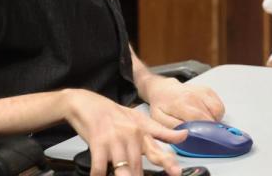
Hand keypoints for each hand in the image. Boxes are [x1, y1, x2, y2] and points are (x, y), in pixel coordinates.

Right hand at [61, 89, 187, 175]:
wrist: (87, 103)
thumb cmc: (114, 115)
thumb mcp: (140, 120)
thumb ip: (162, 132)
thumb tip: (185, 135)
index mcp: (143, 131)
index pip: (157, 149)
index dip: (167, 162)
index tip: (176, 172)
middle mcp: (131, 135)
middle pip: (137, 165)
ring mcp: (114, 139)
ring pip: (122, 167)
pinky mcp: (98, 142)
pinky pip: (100, 166)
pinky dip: (99, 174)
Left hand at [144, 76, 224, 127]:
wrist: (164, 89)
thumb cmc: (162, 105)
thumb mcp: (159, 119)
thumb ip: (172, 127)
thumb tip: (187, 133)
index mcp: (179, 103)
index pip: (197, 119)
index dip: (202, 131)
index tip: (201, 139)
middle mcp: (193, 95)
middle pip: (209, 117)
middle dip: (208, 129)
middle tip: (202, 134)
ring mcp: (202, 92)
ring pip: (217, 111)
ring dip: (213, 121)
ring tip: (203, 124)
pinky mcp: (208, 91)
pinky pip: (219, 106)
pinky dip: (216, 114)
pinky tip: (206, 116)